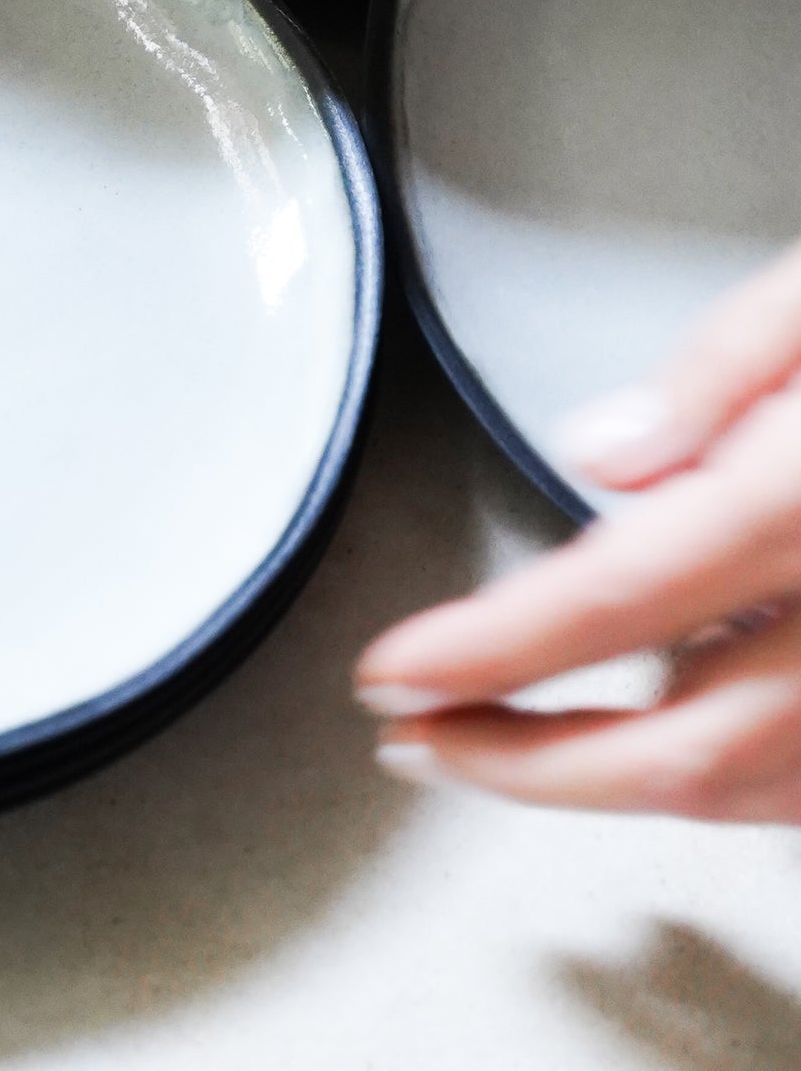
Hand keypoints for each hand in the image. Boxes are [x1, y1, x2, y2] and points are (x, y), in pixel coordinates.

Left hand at [356, 240, 800, 821]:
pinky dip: (728, 773)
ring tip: (506, 742)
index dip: (490, 653)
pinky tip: (660, 726)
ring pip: (760, 788)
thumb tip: (599, 452)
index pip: (618, 599)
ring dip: (617, 785)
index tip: (396, 673)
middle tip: (420, 740)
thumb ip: (722, 367)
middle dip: (527, 766)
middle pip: (687, 747)